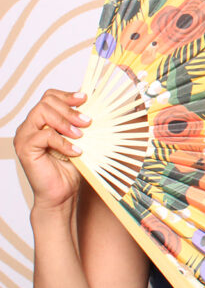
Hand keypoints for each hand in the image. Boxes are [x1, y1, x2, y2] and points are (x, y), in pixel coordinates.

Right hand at [13, 90, 88, 211]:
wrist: (62, 192)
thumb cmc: (72, 165)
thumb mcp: (81, 137)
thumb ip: (82, 120)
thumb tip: (97, 100)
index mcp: (42, 120)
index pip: (49, 96)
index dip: (68, 95)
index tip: (85, 99)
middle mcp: (30, 125)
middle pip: (46, 102)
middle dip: (70, 110)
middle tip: (87, 122)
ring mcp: (24, 136)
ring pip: (42, 113)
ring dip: (65, 122)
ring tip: (81, 136)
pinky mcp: (24, 148)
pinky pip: (43, 136)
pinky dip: (63, 141)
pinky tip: (76, 151)